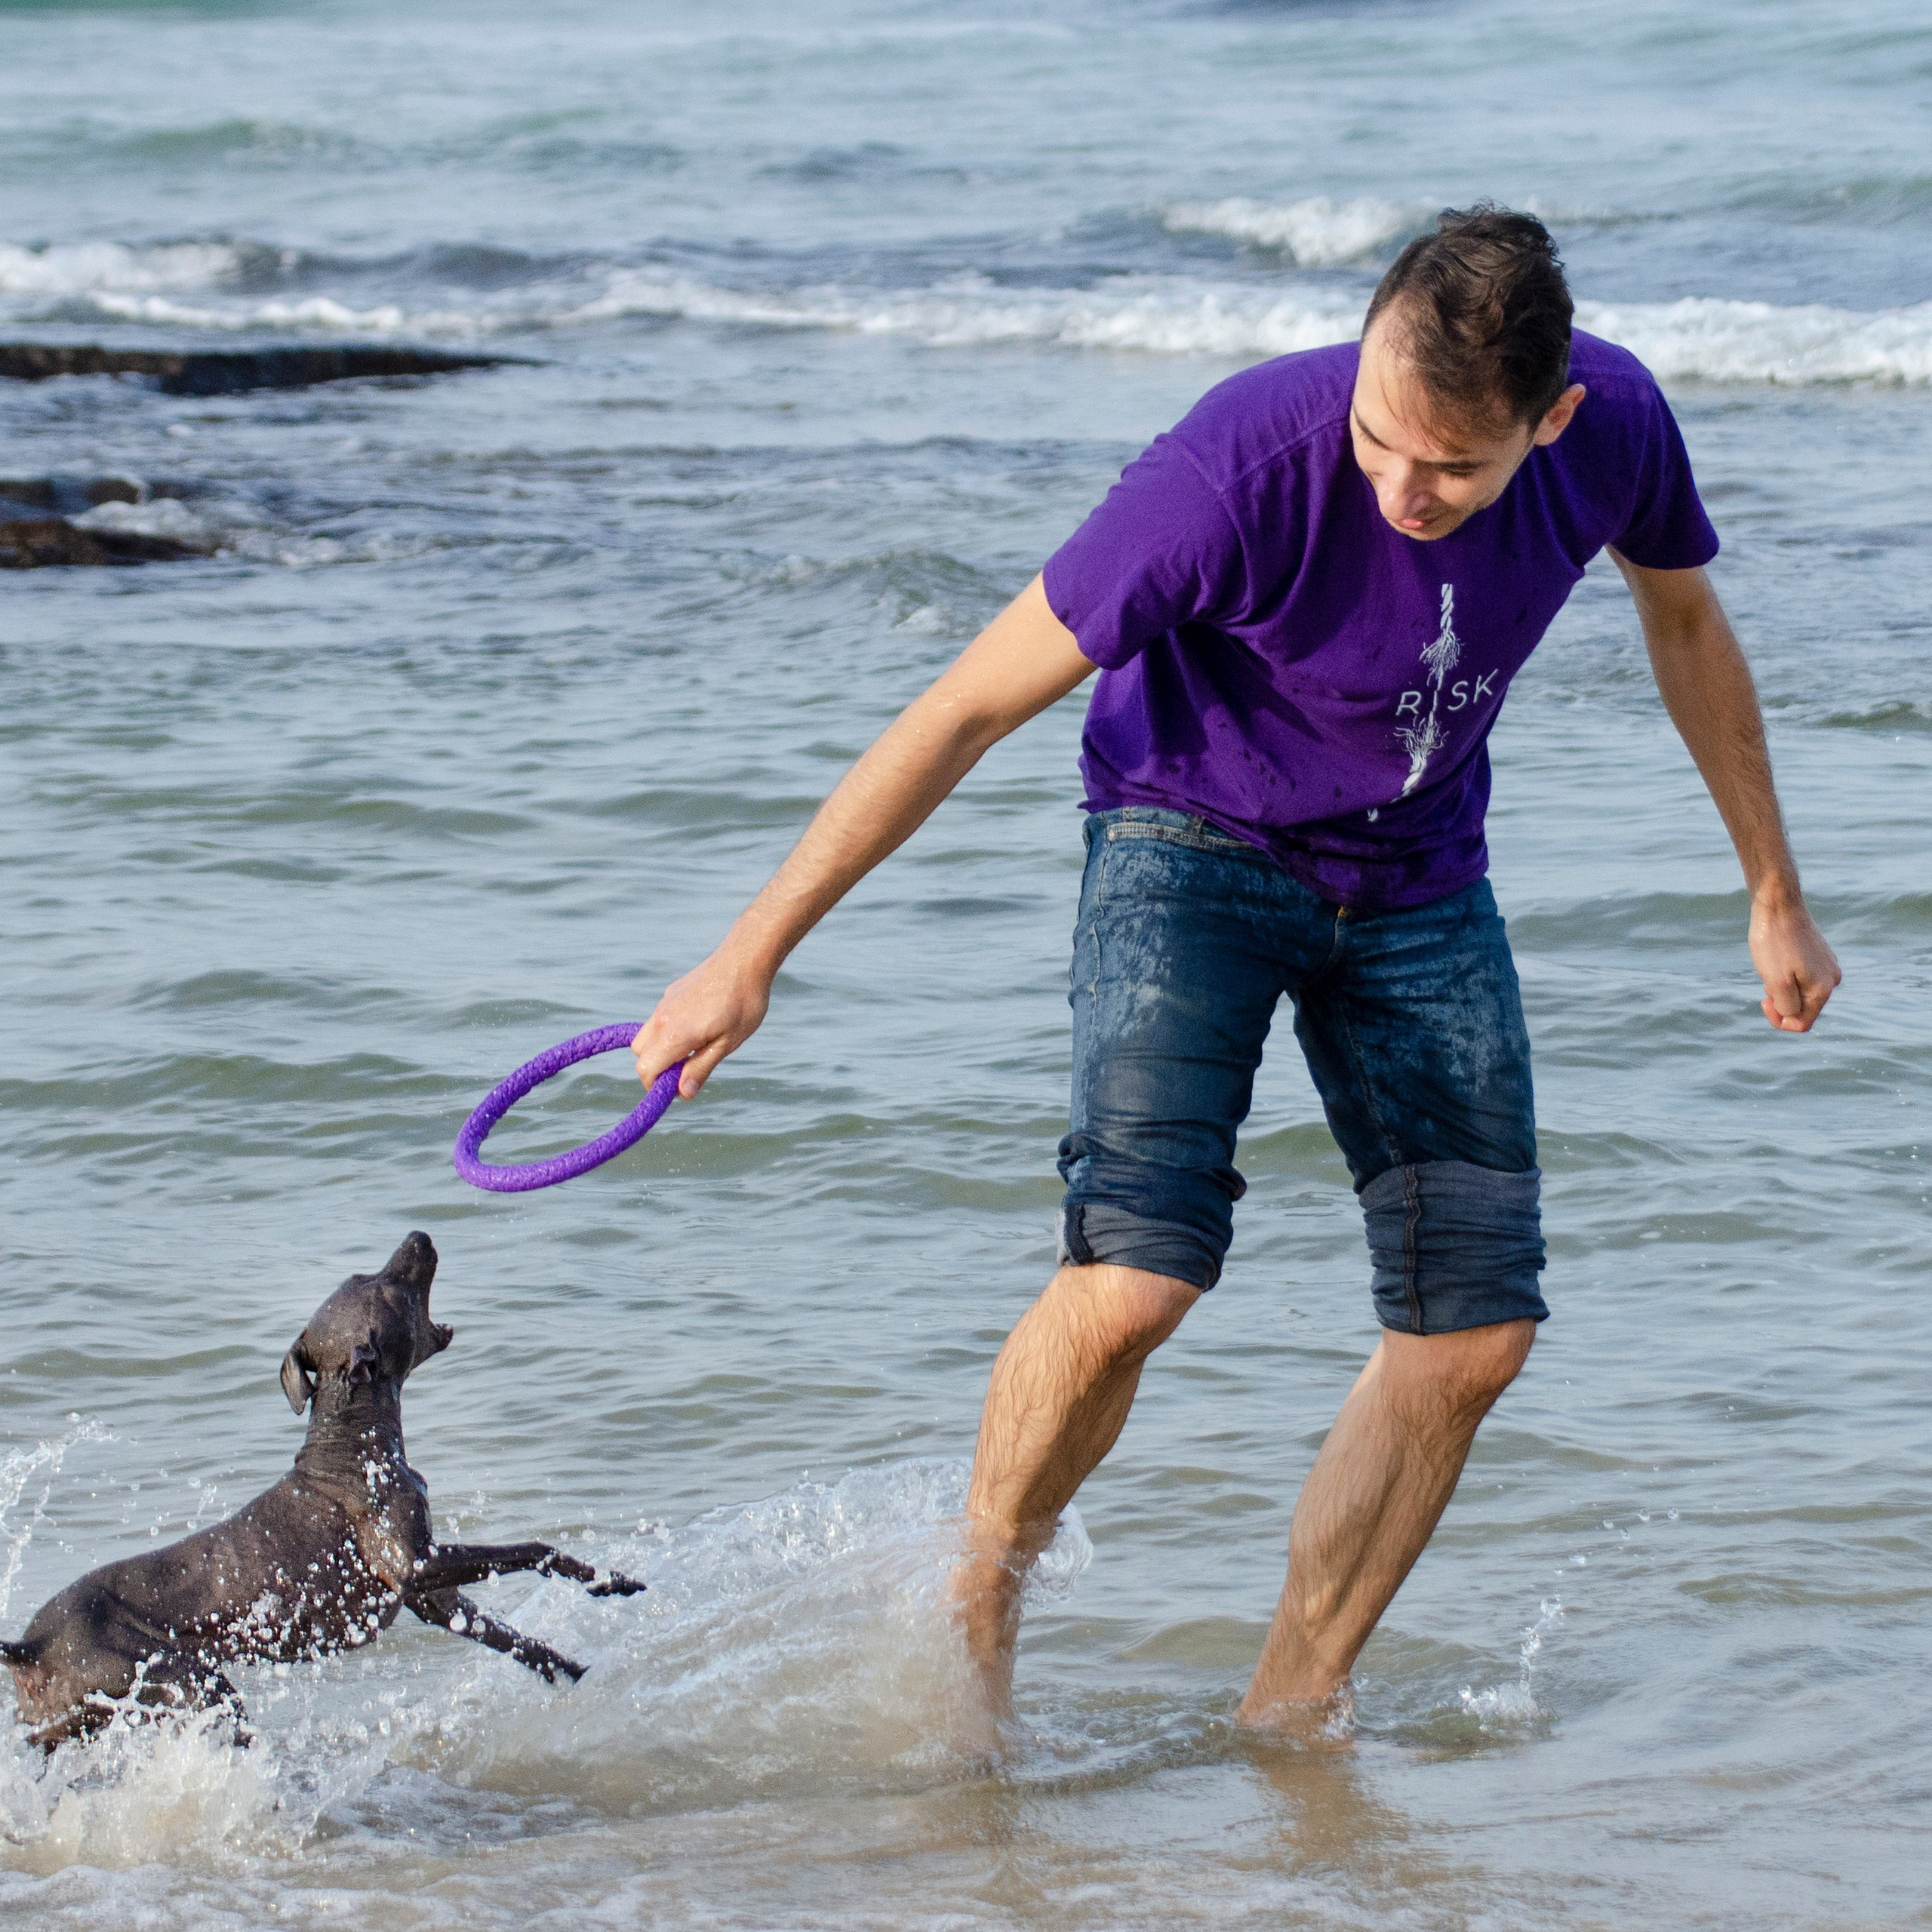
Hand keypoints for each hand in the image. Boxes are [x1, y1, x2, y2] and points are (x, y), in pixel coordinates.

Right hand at [632, 944, 772, 1098]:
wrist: (745, 959)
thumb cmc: (742, 1004)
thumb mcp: (727, 1043)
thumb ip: (701, 1068)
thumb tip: (682, 1094)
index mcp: (675, 1034)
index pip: (646, 1070)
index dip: (657, 1086)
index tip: (680, 1088)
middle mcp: (662, 1018)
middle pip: (641, 1054)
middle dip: (658, 1067)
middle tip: (689, 1067)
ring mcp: (664, 1003)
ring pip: (647, 1036)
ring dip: (663, 1049)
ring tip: (697, 1046)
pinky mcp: (670, 993)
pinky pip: (659, 1019)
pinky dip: (669, 1031)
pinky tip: (700, 1024)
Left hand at [1748, 894, 1839, 1032]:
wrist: (1778, 904)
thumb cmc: (1774, 942)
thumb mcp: (1775, 981)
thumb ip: (1787, 1006)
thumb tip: (1793, 1017)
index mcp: (1823, 989)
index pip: (1801, 1023)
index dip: (1778, 1020)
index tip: (1763, 1000)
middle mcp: (1832, 979)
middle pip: (1802, 1007)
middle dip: (1780, 1000)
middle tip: (1766, 977)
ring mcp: (1828, 965)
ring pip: (1800, 991)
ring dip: (1781, 986)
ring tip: (1772, 964)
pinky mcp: (1820, 954)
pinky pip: (1801, 975)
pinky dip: (1785, 973)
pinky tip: (1777, 955)